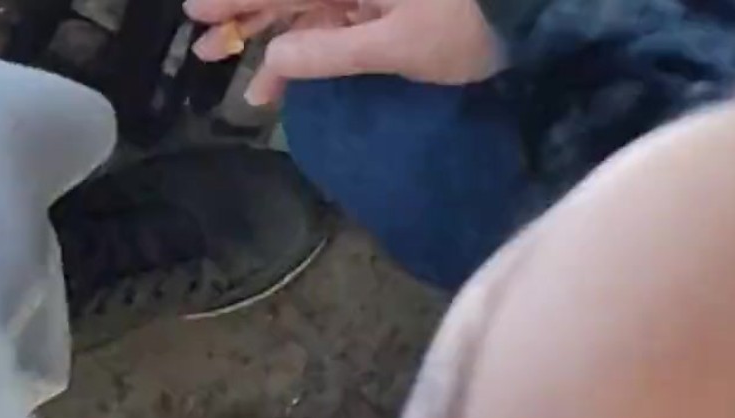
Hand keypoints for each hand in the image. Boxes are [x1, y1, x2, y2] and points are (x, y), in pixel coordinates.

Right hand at [185, 0, 503, 105]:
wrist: (537, 16)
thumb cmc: (468, 23)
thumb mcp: (398, 44)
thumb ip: (332, 51)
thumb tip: (275, 57)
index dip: (238, 0)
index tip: (196, 15)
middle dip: (250, 21)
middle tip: (204, 49)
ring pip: (314, 13)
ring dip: (282, 48)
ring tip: (254, 90)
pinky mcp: (394, 9)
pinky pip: (342, 24)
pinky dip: (319, 51)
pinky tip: (297, 78)